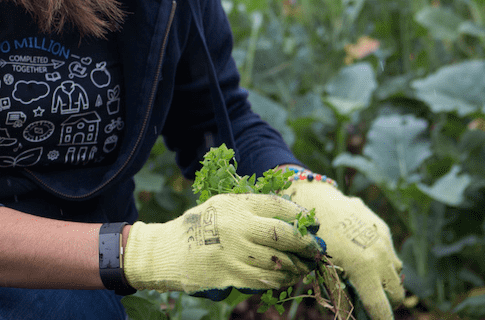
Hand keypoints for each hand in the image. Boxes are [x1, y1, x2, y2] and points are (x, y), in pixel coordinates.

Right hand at [123, 193, 322, 294]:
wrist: (167, 251)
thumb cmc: (200, 227)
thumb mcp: (222, 207)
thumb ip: (252, 209)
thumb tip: (294, 219)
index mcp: (235, 204)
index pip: (278, 206)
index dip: (301, 215)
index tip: (313, 224)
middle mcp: (236, 226)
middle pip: (285, 234)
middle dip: (307, 244)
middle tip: (317, 249)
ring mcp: (234, 252)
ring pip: (279, 261)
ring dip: (297, 266)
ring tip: (303, 266)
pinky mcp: (231, 275)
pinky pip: (266, 280)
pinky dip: (281, 280)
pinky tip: (285, 277)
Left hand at [282, 179, 404, 319]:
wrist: (313, 197)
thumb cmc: (311, 236)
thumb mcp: (322, 269)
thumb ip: (340, 293)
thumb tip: (350, 313)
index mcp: (364, 269)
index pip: (381, 307)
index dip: (381, 319)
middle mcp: (380, 256)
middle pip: (397, 293)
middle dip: (387, 302)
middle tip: (370, 303)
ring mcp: (384, 241)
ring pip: (396, 272)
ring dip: (386, 281)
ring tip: (366, 281)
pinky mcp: (383, 229)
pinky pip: (390, 252)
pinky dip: (382, 260)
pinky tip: (361, 255)